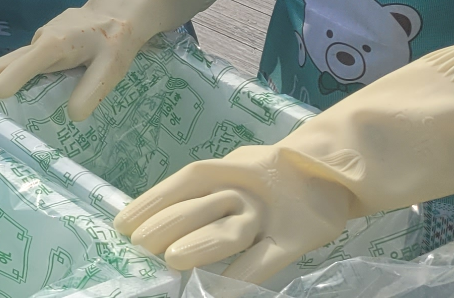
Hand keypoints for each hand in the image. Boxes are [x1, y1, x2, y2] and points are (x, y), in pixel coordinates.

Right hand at [0, 3, 150, 105]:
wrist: (120, 12)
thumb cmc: (116, 40)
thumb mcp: (112, 67)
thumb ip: (93, 89)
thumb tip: (72, 116)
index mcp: (56, 43)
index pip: (30, 62)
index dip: (14, 77)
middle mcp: (42, 39)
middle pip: (10, 59)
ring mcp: (42, 39)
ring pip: (15, 59)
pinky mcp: (45, 43)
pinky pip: (24, 59)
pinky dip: (9, 71)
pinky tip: (0, 85)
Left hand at [114, 145, 353, 281]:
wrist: (331, 168)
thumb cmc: (269, 172)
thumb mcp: (235, 167)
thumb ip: (206, 190)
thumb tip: (158, 216)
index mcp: (227, 169)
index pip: (183, 183)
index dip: (151, 202)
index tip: (122, 223)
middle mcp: (245, 190)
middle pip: (201, 207)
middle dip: (166, 225)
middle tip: (140, 245)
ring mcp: (269, 216)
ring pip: (230, 232)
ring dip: (199, 245)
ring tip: (171, 260)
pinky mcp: (293, 241)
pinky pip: (264, 262)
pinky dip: (241, 277)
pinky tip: (218, 291)